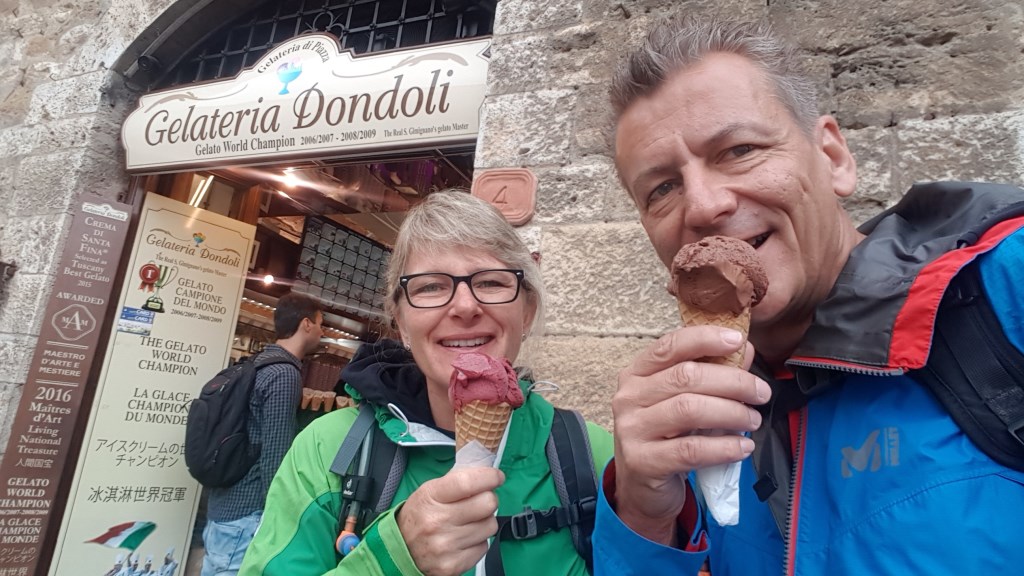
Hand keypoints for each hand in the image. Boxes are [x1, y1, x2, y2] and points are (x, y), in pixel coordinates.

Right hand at [397, 466, 504, 574]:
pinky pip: (484, 547)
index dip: (489, 477)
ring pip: (490, 526)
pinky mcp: (453, 565)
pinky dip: (478, 542)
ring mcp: (445, 546)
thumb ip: (457, 481)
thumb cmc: (420, 516)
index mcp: (430, 497)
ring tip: (468, 523)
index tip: (496, 477)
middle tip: (479, 502)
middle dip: (488, 500)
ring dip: (484, 522)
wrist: (400, 550)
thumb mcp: (429, 491)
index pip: (468, 482)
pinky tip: (464, 539)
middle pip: (487, 504)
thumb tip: (487, 476)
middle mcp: (437, 521)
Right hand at [611, 326, 770, 543]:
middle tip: (760, 392)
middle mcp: (629, 397)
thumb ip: (711, 375)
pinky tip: (743, 446)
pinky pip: (690, 449)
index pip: (670, 346)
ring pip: (689, 409)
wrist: (642, 489)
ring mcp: (632, 429)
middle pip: (685, 377)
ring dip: (731, 413)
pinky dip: (723, 447)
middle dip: (732, 381)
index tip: (738, 340)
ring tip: (753, 420)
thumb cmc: (665, 438)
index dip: (705, 339)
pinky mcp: (642, 461)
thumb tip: (746, 350)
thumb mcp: (684, 402)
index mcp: (636, 374)